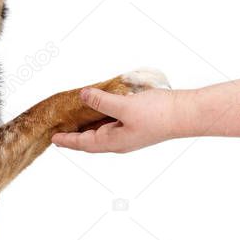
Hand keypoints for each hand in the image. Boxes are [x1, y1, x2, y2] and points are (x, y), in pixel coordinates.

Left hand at [52, 86, 181, 152]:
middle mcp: (120, 141)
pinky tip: (101, 109)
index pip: (83, 143)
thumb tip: (82, 96)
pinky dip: (103, 117)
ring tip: (75, 120)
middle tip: (60, 130)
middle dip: (75, 136)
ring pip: (102, 131)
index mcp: (114, 142)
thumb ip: (102, 101)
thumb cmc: (158, 114)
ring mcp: (129, 134)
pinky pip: (113, 123)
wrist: (186, 114)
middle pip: (91, 140)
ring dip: (88, 127)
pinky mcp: (138, 125)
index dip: (67, 140)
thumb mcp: (125, 106)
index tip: (53, 138)